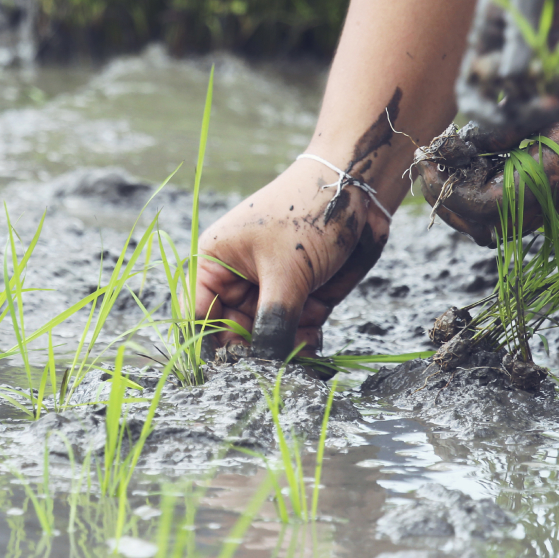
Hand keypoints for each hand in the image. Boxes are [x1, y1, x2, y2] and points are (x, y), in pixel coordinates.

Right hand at [195, 157, 389, 358]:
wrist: (361, 189)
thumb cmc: (309, 214)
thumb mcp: (287, 271)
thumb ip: (273, 323)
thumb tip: (263, 365)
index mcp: (216, 262)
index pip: (198, 315)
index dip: (209, 344)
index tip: (229, 368)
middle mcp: (239, 278)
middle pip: (233, 332)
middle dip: (252, 352)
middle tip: (271, 368)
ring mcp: (273, 288)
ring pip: (268, 336)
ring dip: (283, 351)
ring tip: (300, 352)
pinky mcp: (305, 296)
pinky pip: (296, 331)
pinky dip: (304, 343)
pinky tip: (313, 343)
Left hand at [416, 81, 558, 244]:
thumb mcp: (533, 101)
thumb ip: (495, 129)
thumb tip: (454, 147)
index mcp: (552, 177)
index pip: (484, 207)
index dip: (448, 189)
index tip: (427, 161)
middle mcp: (558, 196)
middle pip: (488, 227)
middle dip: (451, 201)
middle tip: (430, 167)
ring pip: (499, 222)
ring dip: (468, 199)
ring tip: (451, 162)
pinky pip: (516, 205)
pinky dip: (488, 190)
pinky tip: (478, 158)